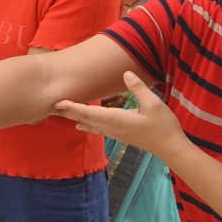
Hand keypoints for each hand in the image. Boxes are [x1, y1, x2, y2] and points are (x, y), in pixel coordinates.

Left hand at [53, 71, 187, 159]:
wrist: (170, 147)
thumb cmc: (163, 125)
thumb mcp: (153, 103)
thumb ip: (138, 88)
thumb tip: (125, 74)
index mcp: (117, 120)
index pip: (89, 113)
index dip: (73, 107)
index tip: (58, 103)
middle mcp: (112, 128)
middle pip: (85, 120)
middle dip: (68, 113)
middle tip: (50, 106)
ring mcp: (115, 133)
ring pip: (90, 125)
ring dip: (75, 118)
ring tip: (62, 114)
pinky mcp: (120, 135)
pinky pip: (97, 129)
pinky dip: (86, 124)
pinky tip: (81, 126)